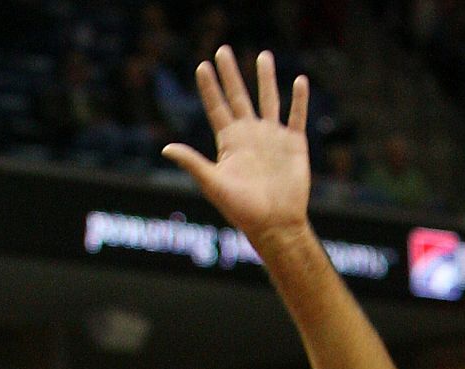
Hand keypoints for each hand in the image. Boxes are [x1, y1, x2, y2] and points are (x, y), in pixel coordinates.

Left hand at [162, 47, 310, 244]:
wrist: (275, 222)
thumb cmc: (241, 209)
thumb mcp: (213, 184)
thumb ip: (192, 163)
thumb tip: (165, 148)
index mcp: (229, 142)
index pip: (216, 107)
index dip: (209, 87)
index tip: (201, 65)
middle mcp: (249, 135)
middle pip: (239, 96)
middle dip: (231, 74)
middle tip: (222, 50)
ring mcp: (272, 137)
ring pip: (268, 100)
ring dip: (266, 78)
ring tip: (262, 56)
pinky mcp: (294, 144)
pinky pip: (297, 116)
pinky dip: (299, 99)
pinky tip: (299, 81)